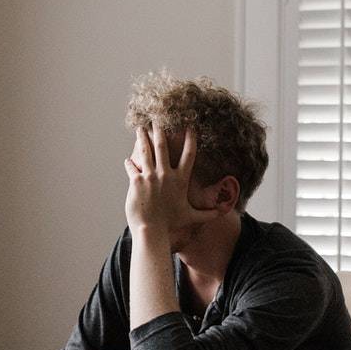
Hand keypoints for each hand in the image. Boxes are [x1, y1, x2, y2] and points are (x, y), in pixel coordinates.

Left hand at [123, 125, 218, 240]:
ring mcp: (150, 176)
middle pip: (162, 146)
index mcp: (180, 179)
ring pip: (145, 151)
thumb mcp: (191, 217)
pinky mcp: (136, 181)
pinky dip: (130, 163)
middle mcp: (165, 174)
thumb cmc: (171, 225)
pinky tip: (127, 160)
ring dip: (142, 138)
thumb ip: (207, 214)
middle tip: (157, 118)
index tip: (190, 127)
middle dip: (160, 130)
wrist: (152, 230)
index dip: (190, 139)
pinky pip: (132, 166)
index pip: (189, 155)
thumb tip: (222, 214)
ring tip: (140, 128)